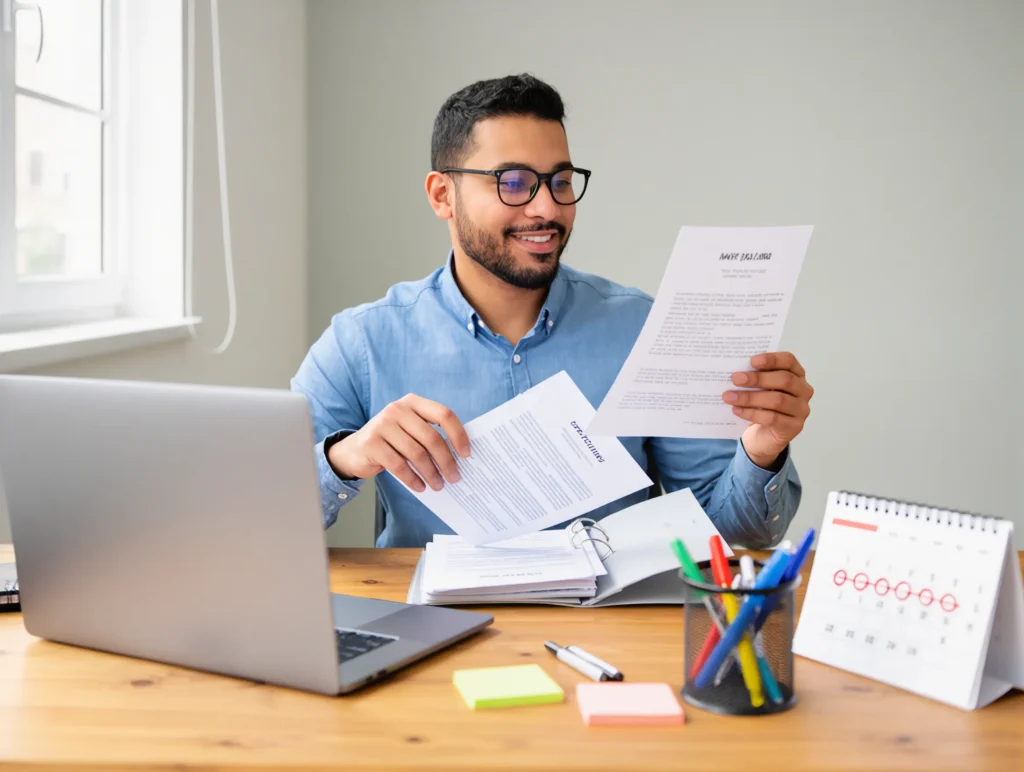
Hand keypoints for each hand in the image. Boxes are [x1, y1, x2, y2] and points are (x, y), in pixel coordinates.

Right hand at [327, 394, 470, 491]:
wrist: (355, 450)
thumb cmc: (392, 442)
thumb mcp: (411, 431)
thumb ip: (430, 435)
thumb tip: (460, 457)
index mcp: (413, 402)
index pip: (444, 414)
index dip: (458, 435)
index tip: (467, 454)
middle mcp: (397, 409)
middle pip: (431, 437)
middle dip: (446, 461)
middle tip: (454, 477)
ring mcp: (382, 425)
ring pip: (416, 453)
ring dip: (431, 473)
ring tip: (438, 485)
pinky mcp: (371, 443)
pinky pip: (399, 465)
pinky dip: (412, 479)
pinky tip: (420, 487)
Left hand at [723, 352, 812, 468]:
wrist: (763, 436)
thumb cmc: (761, 406)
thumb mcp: (760, 389)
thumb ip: (754, 378)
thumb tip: (737, 371)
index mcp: (797, 374)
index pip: (789, 361)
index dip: (772, 359)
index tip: (751, 361)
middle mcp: (803, 390)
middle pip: (784, 380)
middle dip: (758, 379)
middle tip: (736, 379)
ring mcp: (801, 409)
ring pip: (777, 400)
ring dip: (750, 397)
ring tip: (729, 397)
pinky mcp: (793, 427)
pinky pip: (772, 418)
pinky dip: (752, 413)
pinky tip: (737, 410)